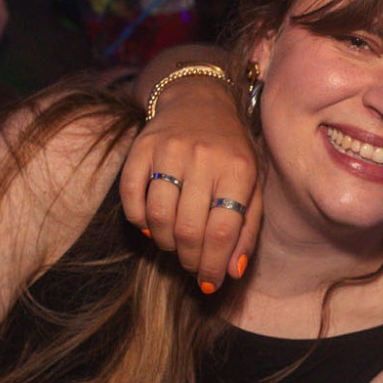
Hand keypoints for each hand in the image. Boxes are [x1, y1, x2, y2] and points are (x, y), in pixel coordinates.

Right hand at [118, 74, 261, 291]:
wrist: (200, 100)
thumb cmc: (231, 153)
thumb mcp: (251, 186)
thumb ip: (246, 229)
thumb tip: (232, 271)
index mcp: (238, 170)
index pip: (221, 232)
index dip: (213, 265)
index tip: (210, 282)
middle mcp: (204, 158)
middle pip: (188, 229)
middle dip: (189, 259)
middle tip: (192, 266)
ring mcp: (170, 150)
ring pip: (158, 216)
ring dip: (164, 243)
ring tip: (174, 245)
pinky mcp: (141, 146)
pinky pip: (131, 196)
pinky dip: (139, 220)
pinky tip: (152, 226)